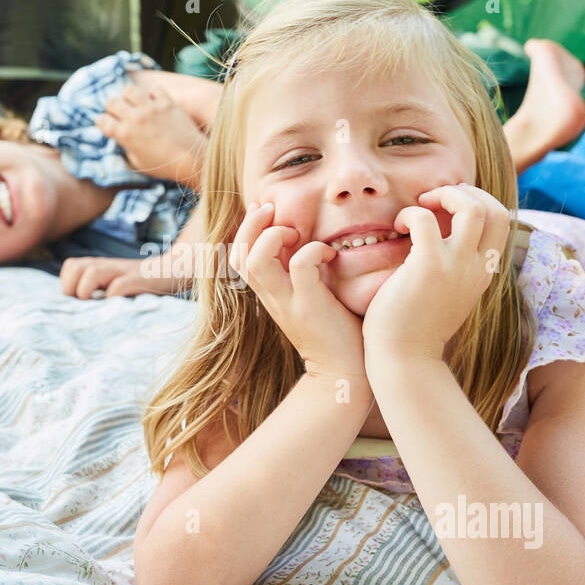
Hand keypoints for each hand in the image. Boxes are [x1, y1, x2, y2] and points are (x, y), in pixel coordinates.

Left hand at [60, 256, 184, 299]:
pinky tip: (117, 306)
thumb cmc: (143, 285)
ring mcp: (123, 271)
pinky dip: (112, 297)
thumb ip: (100, 290)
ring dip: (87, 291)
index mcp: (101, 265)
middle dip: (72, 288)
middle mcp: (108, 266)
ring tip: (96, 305)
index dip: (68, 284)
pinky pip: (118, 286)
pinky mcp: (139, 279)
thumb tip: (79, 312)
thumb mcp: (117, 283)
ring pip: (91, 272)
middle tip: (85, 304)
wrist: (175, 270)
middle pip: (74, 267)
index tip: (79, 302)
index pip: (70, 267)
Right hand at [95, 84, 206, 186]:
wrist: (192, 160)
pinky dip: (153, 94)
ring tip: (135, 104)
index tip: (108, 125)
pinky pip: (155, 89)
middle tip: (120, 114)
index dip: (103, 123)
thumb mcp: (138, 164)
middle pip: (112, 102)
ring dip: (130, 97)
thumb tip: (123, 141)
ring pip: (130, 90)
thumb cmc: (165, 167)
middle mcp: (135, 118)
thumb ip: (127, 150)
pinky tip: (155, 102)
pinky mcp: (168, 103)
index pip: (102, 121)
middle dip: (112, 108)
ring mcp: (152, 109)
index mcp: (125, 135)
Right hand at [229, 201, 367, 386]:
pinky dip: (314, 250)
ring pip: (257, 260)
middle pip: (239, 256)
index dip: (246, 229)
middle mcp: (272, 298)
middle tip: (273, 210)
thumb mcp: (312, 299)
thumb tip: (311, 244)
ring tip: (295, 234)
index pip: (238, 257)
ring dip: (273, 236)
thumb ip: (304, 275)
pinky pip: (301, 266)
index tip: (265, 210)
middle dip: (252, 224)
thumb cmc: (337, 333)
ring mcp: (288, 303)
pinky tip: (329, 254)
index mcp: (270, 294)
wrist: (345, 374)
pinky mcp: (309, 307)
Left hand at [362, 183, 512, 363]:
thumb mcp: (448, 292)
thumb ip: (454, 266)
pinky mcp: (428, 267)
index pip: (503, 221)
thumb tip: (440, 236)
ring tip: (420, 206)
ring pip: (472, 207)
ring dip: (444, 194)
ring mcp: (456, 266)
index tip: (447, 208)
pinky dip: (410, 213)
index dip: (478, 201)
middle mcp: (478, 268)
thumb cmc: (415, 326)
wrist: (404, 359)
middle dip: (466, 191)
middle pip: (497, 209)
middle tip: (434, 200)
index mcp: (484, 272)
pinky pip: (424, 219)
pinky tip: (397, 227)